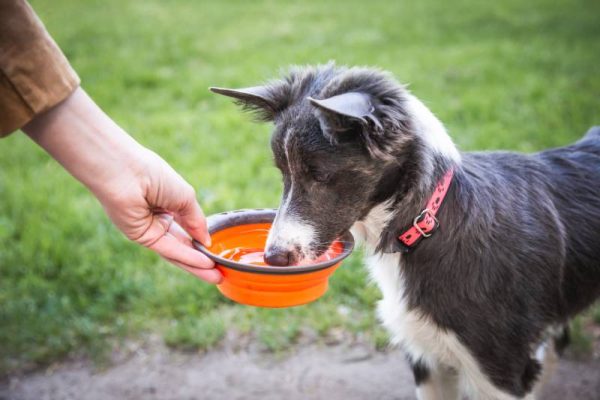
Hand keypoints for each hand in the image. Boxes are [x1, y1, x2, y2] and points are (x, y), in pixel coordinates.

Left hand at [23, 88, 221, 283]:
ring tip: (216, 276)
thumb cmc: (154, 176)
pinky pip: (167, 249)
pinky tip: (203, 264)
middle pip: (183, 244)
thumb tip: (207, 242)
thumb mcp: (186, 197)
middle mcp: (159, 217)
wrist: (126, 172)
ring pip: (176, 251)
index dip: (202, 240)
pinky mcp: (140, 237)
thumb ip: (197, 221)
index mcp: (169, 203)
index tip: (217, 253)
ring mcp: (149, 228)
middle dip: (201, 260)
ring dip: (196, 265)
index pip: (188, 227)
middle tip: (220, 273)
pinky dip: (186, 257)